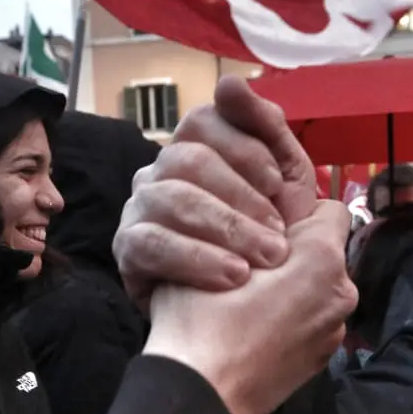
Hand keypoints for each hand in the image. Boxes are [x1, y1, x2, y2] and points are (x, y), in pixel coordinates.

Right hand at [113, 76, 317, 308]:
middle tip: (279, 238)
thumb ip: (270, 134)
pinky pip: (153, 242)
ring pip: (172, 197)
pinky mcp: (127, 250)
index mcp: (200, 153)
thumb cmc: (266, 255)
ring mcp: (140, 209)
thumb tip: (231, 81)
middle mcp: (162, 173)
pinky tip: (234, 277)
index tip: (275, 181)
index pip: (202, 119)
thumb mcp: (285, 194)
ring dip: (228, 230)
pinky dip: (199, 259)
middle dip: (242, 197)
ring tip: (264, 262)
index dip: (242, 144)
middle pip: (188, 157)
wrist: (239, 332)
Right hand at [142, 200, 356, 413]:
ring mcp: (335, 330)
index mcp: (322, 255)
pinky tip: (257, 330)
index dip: (298, 211)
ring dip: (296, 287)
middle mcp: (342, 291)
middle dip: (296, 251)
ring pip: (320, 289)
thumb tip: (259, 218)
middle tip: (251, 261)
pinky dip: (293, 320)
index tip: (266, 224)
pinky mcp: (323, 360)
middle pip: (325, 252)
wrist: (200, 394)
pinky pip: (313, 321)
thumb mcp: (212, 246)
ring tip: (250, 300)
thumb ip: (247, 222)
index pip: (331, 209)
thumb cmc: (201, 315)